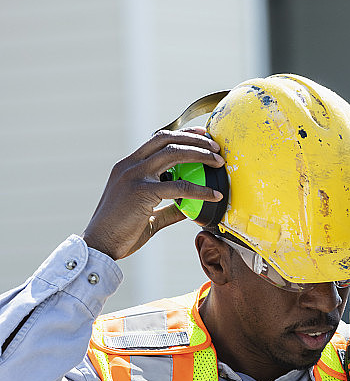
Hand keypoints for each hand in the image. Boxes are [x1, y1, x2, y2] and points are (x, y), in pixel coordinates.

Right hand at [82, 127, 223, 259]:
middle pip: (166, 139)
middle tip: (216, 147)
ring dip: (199, 154)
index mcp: (128, 166)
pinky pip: (178, 186)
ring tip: (219, 162)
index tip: (202, 135)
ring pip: (172, 154)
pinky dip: (200, 189)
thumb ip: (169, 209)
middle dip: (195, 139)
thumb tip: (190, 208)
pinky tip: (214, 195)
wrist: (100, 246)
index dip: (182, 134)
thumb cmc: (121, 233)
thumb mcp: (148, 216)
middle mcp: (130, 165)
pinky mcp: (141, 192)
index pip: (157, 140)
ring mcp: (134, 176)